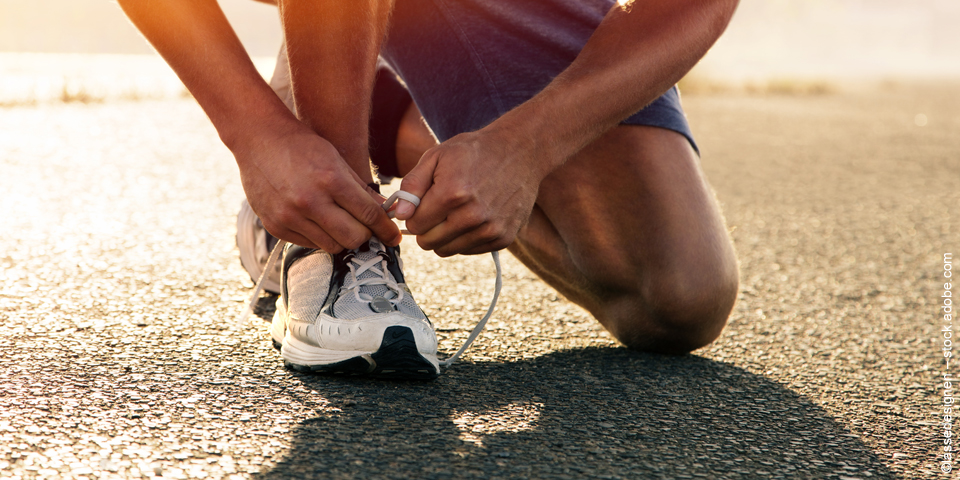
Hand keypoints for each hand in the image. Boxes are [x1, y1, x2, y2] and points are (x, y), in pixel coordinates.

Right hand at [236, 122, 400, 252]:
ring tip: (340, 223)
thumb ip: (361, 189)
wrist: (259, 139)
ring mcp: (290, 216)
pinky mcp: (275, 226)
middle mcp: (310, 201)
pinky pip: (309, 244)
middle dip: (365, 235)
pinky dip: (319, 237)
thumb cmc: (303, 146)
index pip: (369, 215)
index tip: (394, 236)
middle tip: (365, 228)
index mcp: (330, 180)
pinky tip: (318, 221)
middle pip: (353, 238)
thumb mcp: (337, 160)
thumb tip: (386, 213)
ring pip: (332, 246)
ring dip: (341, 238)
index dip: (386, 229)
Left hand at [395, 129, 543, 255]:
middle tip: (436, 209)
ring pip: (447, 250)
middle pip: (428, 242)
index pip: (415, 225)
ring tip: (454, 212)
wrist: (520, 151)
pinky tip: (472, 217)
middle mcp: (472, 216)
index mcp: (452, 193)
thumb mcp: (437, 156)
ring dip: (445, 235)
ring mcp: (490, 229)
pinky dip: (464, 238)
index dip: (413, 215)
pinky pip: (468, 250)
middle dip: (426, 227)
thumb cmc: (474, 152)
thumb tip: (400, 214)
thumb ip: (413, 184)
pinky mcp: (503, 238)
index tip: (421, 204)